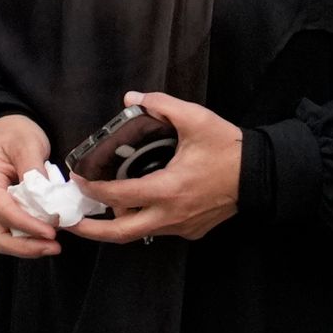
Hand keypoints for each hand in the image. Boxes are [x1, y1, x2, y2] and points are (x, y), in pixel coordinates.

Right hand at [0, 114, 62, 258]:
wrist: (6, 129)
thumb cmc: (14, 133)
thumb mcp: (26, 143)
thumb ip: (33, 169)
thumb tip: (46, 196)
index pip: (3, 210)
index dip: (27, 225)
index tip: (52, 231)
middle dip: (25, 247)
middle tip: (54, 246)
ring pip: (6, 239)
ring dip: (29, 247)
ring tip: (55, 245)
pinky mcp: (6, 212)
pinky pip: (15, 232)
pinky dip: (31, 238)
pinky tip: (50, 235)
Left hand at [73, 90, 243, 243]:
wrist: (264, 174)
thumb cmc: (229, 148)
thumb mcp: (196, 119)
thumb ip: (161, 104)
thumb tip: (131, 98)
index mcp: (168, 189)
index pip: (117, 196)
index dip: (91, 189)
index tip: (76, 179)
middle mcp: (172, 215)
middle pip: (121, 233)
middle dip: (90, 230)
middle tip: (68, 220)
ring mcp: (183, 226)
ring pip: (141, 232)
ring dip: (117, 223)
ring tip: (97, 207)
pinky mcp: (193, 230)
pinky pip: (159, 229)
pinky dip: (141, 219)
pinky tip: (133, 204)